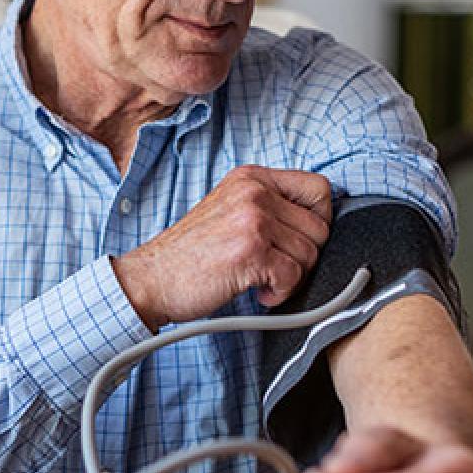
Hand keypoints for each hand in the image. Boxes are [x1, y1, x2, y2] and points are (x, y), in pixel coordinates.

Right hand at [110, 165, 331, 329]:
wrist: (152, 278)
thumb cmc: (191, 254)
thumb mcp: (230, 210)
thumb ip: (269, 207)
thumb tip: (319, 224)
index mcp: (251, 177)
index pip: (319, 187)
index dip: (319, 219)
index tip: (297, 240)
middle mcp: (254, 191)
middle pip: (320, 228)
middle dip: (303, 257)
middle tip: (273, 268)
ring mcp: (253, 219)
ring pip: (310, 255)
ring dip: (290, 278)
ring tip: (259, 279)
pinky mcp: (251, 251)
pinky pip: (293, 277)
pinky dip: (280, 294)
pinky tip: (257, 292)